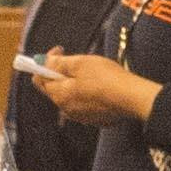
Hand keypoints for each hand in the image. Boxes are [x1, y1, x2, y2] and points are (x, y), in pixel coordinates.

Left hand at [28, 50, 156, 129]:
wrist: (131, 98)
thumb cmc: (105, 78)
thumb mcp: (80, 64)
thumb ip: (59, 63)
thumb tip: (43, 61)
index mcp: (59, 95)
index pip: (39, 79)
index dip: (45, 62)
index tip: (59, 51)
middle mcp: (66, 109)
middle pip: (55, 88)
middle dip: (61, 72)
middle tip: (76, 60)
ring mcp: (81, 116)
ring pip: (71, 96)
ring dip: (75, 83)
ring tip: (91, 72)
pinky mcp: (95, 119)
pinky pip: (85, 104)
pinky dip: (88, 93)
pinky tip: (101, 85)